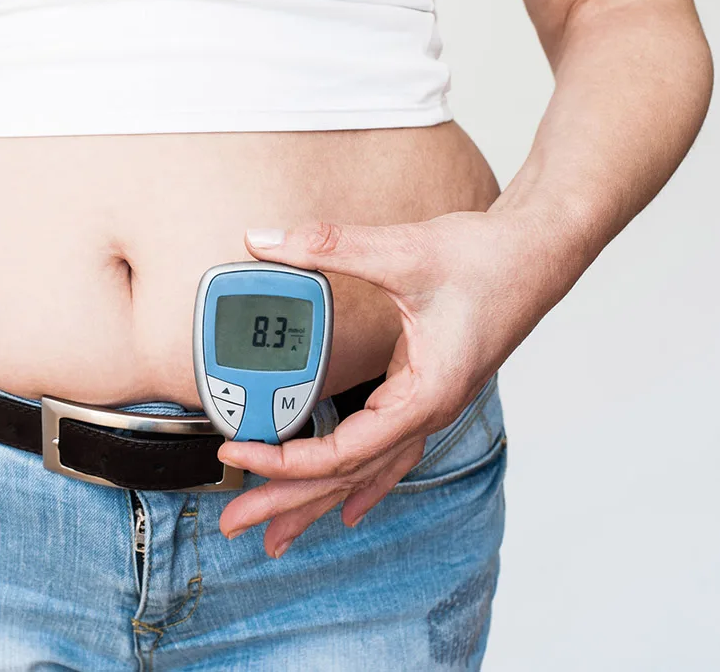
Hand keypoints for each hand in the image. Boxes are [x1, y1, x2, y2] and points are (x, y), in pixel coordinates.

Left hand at [217, 211, 573, 556]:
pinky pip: (385, 453)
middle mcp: (426, 413)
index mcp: (424, 396)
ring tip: (275, 533)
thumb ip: (327, 246)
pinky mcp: (423, 392)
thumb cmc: (489, 260)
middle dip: (288, 503)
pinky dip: (358, 481)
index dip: (284, 460)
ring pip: (364, 471)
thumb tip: (263, 242)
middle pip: (347, 477)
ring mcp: (427, 408)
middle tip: (234, 524)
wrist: (541, 252)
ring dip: (316, 500)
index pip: (342, 451)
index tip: (237, 451)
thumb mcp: (402, 252)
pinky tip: (346, 506)